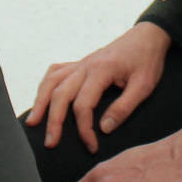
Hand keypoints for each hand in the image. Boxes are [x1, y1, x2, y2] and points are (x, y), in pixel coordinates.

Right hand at [27, 24, 172, 153]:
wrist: (148, 36)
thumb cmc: (147, 60)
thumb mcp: (144, 86)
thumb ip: (124, 107)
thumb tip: (104, 128)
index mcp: (101, 70)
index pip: (83, 104)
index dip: (84, 129)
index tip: (92, 146)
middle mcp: (86, 65)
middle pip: (60, 94)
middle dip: (53, 120)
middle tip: (50, 143)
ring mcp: (81, 62)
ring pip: (52, 81)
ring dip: (41, 102)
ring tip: (33, 122)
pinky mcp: (81, 62)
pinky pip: (57, 71)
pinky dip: (46, 85)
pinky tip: (42, 97)